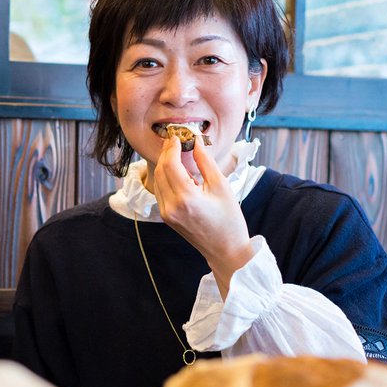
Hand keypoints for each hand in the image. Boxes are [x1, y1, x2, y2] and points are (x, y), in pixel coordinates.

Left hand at [146, 134, 254, 296]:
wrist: (226, 251)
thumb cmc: (229, 220)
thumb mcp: (221, 187)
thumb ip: (205, 162)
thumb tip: (196, 142)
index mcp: (186, 198)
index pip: (170, 164)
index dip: (172, 147)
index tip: (178, 135)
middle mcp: (171, 206)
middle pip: (160, 170)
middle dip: (167, 153)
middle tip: (176, 139)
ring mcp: (166, 213)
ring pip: (157, 180)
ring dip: (164, 164)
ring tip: (176, 151)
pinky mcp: (166, 217)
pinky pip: (160, 191)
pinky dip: (165, 177)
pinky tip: (177, 170)